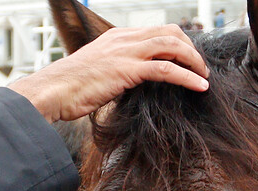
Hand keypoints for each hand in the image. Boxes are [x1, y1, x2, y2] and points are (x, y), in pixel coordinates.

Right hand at [9, 25, 209, 122]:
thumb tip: (137, 82)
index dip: (180, 43)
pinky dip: (188, 77)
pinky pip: (166, 69)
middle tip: (201, 69)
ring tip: (205, 77)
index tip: (191, 59)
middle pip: (170, 33)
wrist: (53, 91)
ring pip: (172, 46)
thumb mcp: (100, 72)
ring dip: (194, 61)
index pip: (158, 31)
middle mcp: (124, 39)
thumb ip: (120, 70)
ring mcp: (126, 52)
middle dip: (191, 49)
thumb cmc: (72, 88)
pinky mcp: (127, 69)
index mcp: (118, 37)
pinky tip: (200, 86)